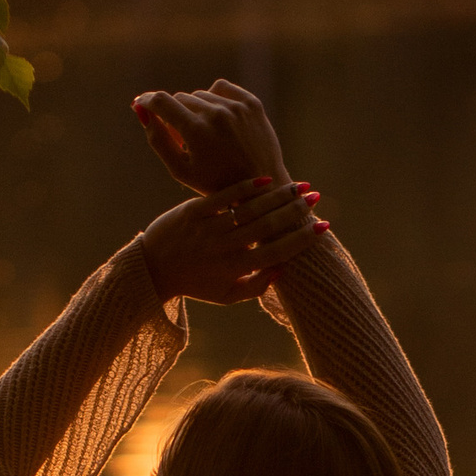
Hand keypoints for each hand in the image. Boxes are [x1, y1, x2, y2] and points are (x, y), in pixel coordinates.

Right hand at [132, 78, 288, 195]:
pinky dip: (215, 99)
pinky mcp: (251, 102)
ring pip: (201, 95)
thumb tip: (140, 110)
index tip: (141, 104)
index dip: (147, 100)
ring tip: (205, 133)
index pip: (161, 101)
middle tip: (183, 137)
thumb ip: (157, 139)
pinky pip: (221, 88)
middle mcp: (216, 114)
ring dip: (197, 110)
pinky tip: (217, 117)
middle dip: (176, 114)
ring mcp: (236, 106)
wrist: (262, 188)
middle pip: (181, 99)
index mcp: (196, 131)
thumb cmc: (216, 184)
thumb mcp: (181, 169)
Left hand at [138, 177, 320, 306]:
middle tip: (315, 198)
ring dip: (277, 196)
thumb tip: (283, 269)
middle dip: (295, 212)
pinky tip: (265, 180)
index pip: (276, 252)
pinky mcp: (193, 211)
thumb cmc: (195, 283)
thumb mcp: (226, 296)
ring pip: (249, 210)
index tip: (323, 227)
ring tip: (299, 186)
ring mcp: (208, 228)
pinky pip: (223, 197)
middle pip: (267, 227)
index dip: (302, 239)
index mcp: (236, 270)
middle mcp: (224, 248)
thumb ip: (256, 287)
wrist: (151, 270)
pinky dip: (245, 187)